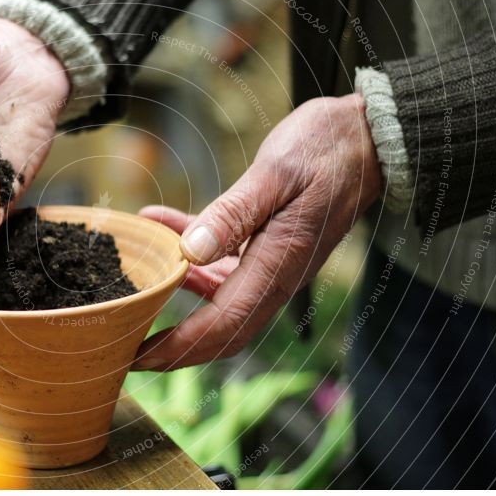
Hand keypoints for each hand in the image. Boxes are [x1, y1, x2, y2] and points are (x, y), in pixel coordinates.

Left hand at [134, 93, 381, 370]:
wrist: (365, 138)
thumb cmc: (326, 150)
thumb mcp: (276, 174)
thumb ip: (234, 214)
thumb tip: (191, 252)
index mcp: (278, 264)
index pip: (223, 322)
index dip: (180, 345)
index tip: (140, 357)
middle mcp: (275, 275)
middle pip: (222, 329)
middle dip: (177, 348)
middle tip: (130, 353)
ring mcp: (272, 264)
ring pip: (219, 303)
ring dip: (179, 309)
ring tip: (137, 307)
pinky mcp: (267, 246)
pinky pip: (222, 266)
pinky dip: (188, 258)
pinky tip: (159, 229)